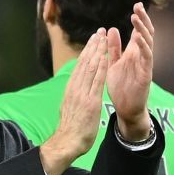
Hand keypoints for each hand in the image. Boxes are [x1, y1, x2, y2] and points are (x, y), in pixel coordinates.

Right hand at [40, 29, 115, 174]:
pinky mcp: (90, 101)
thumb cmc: (70, 130)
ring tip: (103, 37)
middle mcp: (75, 88)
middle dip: (92, 45)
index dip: (87, 52)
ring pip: (90, 67)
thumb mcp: (69, 109)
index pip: (80, 66)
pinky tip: (105, 56)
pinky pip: (97, 81)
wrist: (67, 143)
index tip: (92, 41)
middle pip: (84, 62)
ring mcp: (82, 94)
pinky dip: (101, 67)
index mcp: (71, 89)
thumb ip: (74, 98)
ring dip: (97, 50)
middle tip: (99, 31)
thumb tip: (74, 92)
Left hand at [104, 2, 155, 141]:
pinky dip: (144, 47)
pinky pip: (147, 58)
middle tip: (138, 6)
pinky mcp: (146, 74)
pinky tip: (139, 38)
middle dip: (143, 19)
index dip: (139, 19)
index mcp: (134, 52)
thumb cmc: (121, 87)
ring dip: (142, 29)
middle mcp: (141, 56)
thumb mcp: (114, 63)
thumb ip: (114, 47)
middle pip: (145, 33)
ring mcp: (145, 64)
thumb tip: (112, 29)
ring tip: (136, 17)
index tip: (136, 5)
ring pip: (147, 42)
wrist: (125, 108)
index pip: (139, 31)